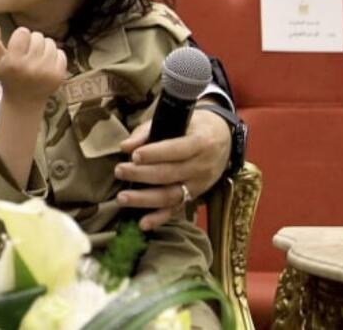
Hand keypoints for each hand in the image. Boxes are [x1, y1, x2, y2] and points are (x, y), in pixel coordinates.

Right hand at [0, 22, 67, 107]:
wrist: (24, 101)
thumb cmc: (8, 77)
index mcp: (14, 62)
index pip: (23, 32)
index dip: (20, 36)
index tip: (18, 45)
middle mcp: (31, 66)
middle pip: (38, 36)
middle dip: (33, 41)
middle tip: (28, 51)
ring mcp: (47, 71)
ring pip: (51, 43)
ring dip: (44, 46)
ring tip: (38, 56)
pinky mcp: (58, 75)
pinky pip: (61, 54)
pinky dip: (55, 55)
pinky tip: (47, 63)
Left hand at [114, 107, 232, 229]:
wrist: (223, 139)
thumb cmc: (192, 126)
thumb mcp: (177, 118)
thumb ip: (148, 131)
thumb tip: (125, 147)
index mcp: (200, 142)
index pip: (176, 150)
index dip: (155, 154)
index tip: (134, 155)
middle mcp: (201, 166)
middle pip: (170, 174)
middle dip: (142, 174)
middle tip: (119, 171)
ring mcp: (199, 185)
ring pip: (171, 195)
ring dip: (145, 199)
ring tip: (122, 198)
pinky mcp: (194, 197)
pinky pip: (177, 209)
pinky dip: (159, 218)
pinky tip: (142, 223)